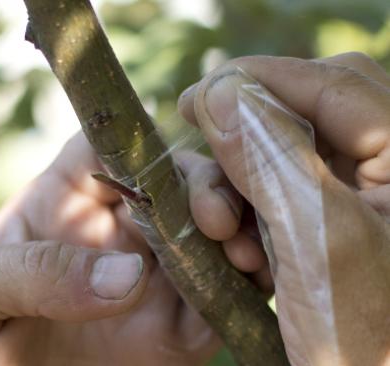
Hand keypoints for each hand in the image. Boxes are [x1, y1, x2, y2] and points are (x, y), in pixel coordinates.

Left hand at [0, 132, 256, 365]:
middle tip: (217, 217)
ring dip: (240, 233)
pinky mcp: (175, 334)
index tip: (164, 167)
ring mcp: (150, 283)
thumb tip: (126, 276)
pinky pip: (221, 303)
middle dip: (207, 188)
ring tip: (247, 249)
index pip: (108, 150)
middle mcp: (115, 235)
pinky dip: (245, 290)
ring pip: (212, 239)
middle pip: (176, 186)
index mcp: (60, 205)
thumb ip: (28, 267)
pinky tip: (254, 284)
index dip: (141, 144)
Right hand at [178, 52, 389, 365]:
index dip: (261, 80)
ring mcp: (357, 202)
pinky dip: (247, 217)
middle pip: (306, 117)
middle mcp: (387, 173)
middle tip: (202, 147)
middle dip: (245, 139)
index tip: (199, 94)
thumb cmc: (367, 341)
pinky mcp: (328, 230)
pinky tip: (241, 254)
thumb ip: (272, 157)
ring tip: (222, 233)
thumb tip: (222, 92)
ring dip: (238, 189)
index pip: (334, 85)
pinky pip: (277, 198)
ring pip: (282, 160)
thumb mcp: (318, 241)